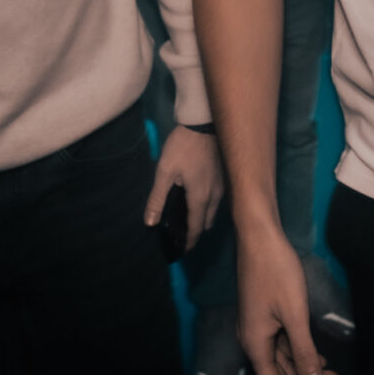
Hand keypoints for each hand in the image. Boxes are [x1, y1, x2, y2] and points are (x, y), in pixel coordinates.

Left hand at [143, 125, 223, 250]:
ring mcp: (222, 186)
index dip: (188, 241)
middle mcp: (215, 196)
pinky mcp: (223, 176)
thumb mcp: (164, 171)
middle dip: (195, 231)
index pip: (196, 228)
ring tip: (185, 217)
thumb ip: (157, 198)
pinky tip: (195, 198)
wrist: (204, 123)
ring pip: (213, 211)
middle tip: (180, 233)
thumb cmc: (183, 147)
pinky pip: (216, 200)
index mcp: (200, 197)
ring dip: (202, 218)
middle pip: (207, 222)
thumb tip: (150, 223)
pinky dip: (207, 206)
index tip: (181, 251)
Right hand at [236, 225, 341, 374]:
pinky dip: (302, 355)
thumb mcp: (294, 314)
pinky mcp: (265, 318)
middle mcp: (254, 342)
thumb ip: (303, 352)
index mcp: (256, 346)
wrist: (259, 237)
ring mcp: (259, 330)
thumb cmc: (276, 272)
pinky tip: (321, 357)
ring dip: (308, 372)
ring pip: (285, 362)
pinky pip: (284, 346)